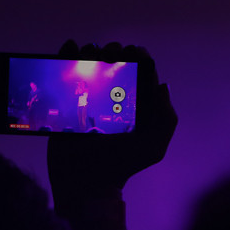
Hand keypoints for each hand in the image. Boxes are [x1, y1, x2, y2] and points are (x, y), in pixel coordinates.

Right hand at [47, 41, 176, 207]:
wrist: (85, 182)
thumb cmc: (122, 165)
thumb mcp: (153, 146)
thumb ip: (164, 118)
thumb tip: (161, 86)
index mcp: (136, 104)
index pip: (140, 71)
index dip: (139, 56)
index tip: (133, 52)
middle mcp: (114, 98)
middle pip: (114, 63)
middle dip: (113, 52)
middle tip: (108, 56)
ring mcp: (89, 98)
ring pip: (90, 64)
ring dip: (91, 51)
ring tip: (89, 53)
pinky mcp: (66, 102)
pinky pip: (65, 73)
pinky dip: (67, 54)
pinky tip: (70, 48)